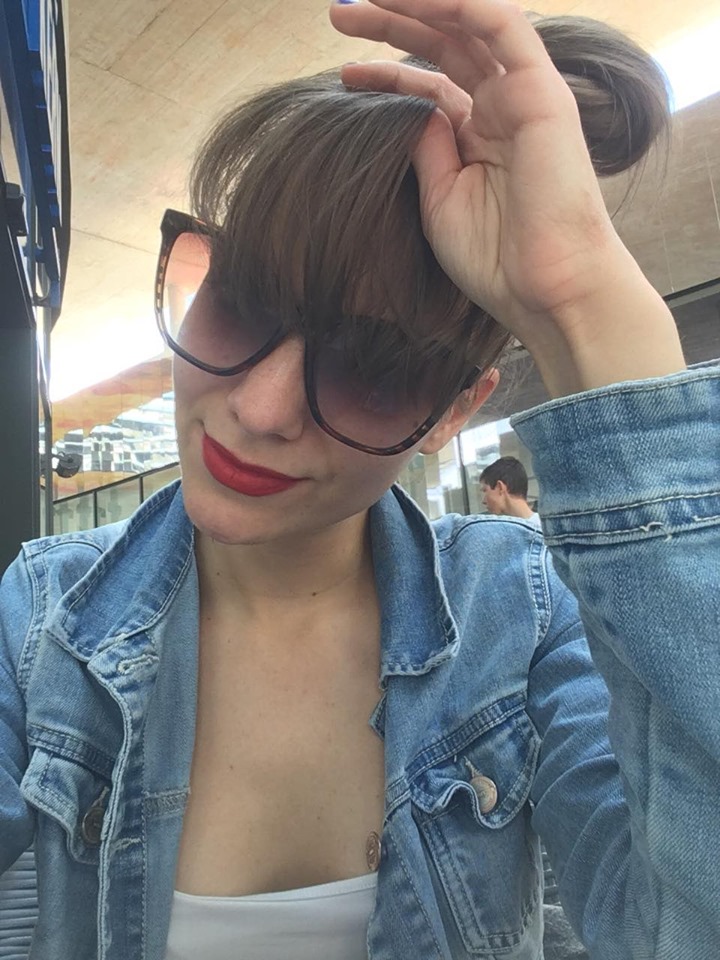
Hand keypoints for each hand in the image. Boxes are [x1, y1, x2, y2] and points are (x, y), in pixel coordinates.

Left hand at [330, 0, 684, 395]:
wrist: (546, 289)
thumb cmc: (496, 259)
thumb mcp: (440, 200)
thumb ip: (426, 149)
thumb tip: (408, 110)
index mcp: (482, 137)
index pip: (431, 85)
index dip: (385, 73)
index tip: (343, 75)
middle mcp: (504, 109)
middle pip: (445, 46)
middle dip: (392, 23)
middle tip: (338, 15)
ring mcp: (524, 96)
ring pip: (469, 26)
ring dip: (416, 6)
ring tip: (358, 3)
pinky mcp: (543, 91)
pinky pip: (500, 25)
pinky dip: (456, 5)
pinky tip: (411, 1)